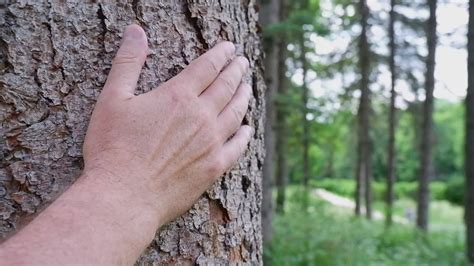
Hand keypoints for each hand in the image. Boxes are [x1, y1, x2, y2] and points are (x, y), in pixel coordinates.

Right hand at [83, 25, 251, 225]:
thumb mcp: (113, 99)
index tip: (229, 48)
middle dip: (236, 71)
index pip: (208, 66)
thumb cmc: (113, 148)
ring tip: (248, 87)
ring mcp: (211, 142)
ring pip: (236, 112)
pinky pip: (238, 146)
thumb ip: (128, 63)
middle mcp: (201, 116)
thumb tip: (136, 31)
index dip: (220, 54)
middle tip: (243, 62)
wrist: (124, 195)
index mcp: (178, 96)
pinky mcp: (214, 167)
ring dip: (244, 97)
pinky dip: (245, 134)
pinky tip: (248, 129)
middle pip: (227, 86)